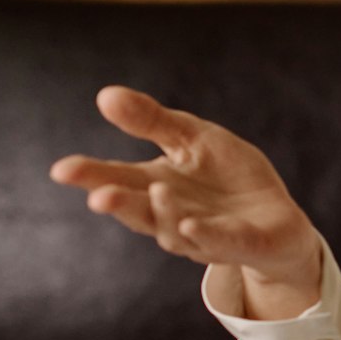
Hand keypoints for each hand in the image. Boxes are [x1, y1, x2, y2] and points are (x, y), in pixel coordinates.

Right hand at [49, 85, 323, 302]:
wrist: (278, 219)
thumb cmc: (229, 176)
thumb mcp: (195, 139)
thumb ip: (153, 121)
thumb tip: (105, 95)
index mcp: (156, 185)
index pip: (117, 179)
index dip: (91, 176)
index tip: (62, 170)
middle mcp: (171, 215)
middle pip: (137, 209)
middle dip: (118, 202)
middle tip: (98, 196)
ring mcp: (203, 235)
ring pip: (174, 229)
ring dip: (164, 212)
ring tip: (159, 190)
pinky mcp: (239, 244)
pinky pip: (218, 241)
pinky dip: (205, 233)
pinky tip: (193, 223)